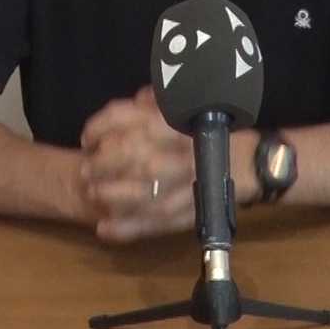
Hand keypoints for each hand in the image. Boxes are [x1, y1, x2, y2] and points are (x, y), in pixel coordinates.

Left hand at [79, 87, 194, 242]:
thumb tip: (139, 99)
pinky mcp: (185, 215)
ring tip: (93, 194)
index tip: (87, 138)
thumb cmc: (209, 135)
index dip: (101, 129)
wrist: (244, 165)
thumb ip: (159, 104)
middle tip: (85, 169)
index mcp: (177, 125)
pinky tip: (104, 229)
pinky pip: (152, 224)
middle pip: (130, 155)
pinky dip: (125, 229)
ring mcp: (183, 187)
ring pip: (139, 193)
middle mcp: (180, 154)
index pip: (131, 119)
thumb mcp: (185, 111)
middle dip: (101, 164)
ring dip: (109, 195)